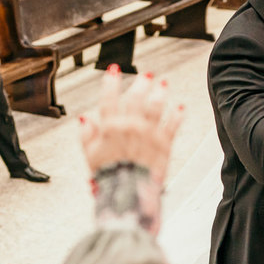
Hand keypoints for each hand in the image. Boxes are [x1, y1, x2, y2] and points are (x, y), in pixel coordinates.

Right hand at [80, 67, 183, 185]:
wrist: (128, 193)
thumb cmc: (109, 177)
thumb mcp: (90, 156)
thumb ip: (86, 135)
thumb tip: (84, 120)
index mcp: (111, 127)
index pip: (109, 98)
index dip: (110, 82)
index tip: (113, 71)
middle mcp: (131, 126)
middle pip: (137, 97)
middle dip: (141, 83)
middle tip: (146, 76)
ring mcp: (149, 133)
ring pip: (156, 106)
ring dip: (160, 93)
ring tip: (163, 84)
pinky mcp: (164, 143)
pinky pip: (172, 124)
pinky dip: (177, 114)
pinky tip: (179, 107)